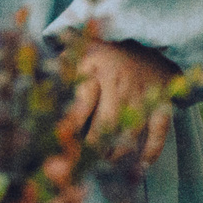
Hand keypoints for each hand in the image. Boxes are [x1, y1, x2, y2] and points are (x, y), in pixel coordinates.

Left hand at [65, 39, 178, 166]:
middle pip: (106, 122)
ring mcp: (143, 93)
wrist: (145, 37)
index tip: (60, 144)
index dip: (70, 129)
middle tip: (83, 161)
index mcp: (96, 69)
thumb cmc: (102, 52)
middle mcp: (120, 82)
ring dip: (117, 151)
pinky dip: (153, 149)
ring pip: (131, 130)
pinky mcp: (163, 100)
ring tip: (106, 160)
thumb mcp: (78, 54)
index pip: (80, 104)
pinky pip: (160, 128)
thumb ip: (61, 74)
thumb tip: (39, 99)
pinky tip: (142, 165)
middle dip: (93, 147)